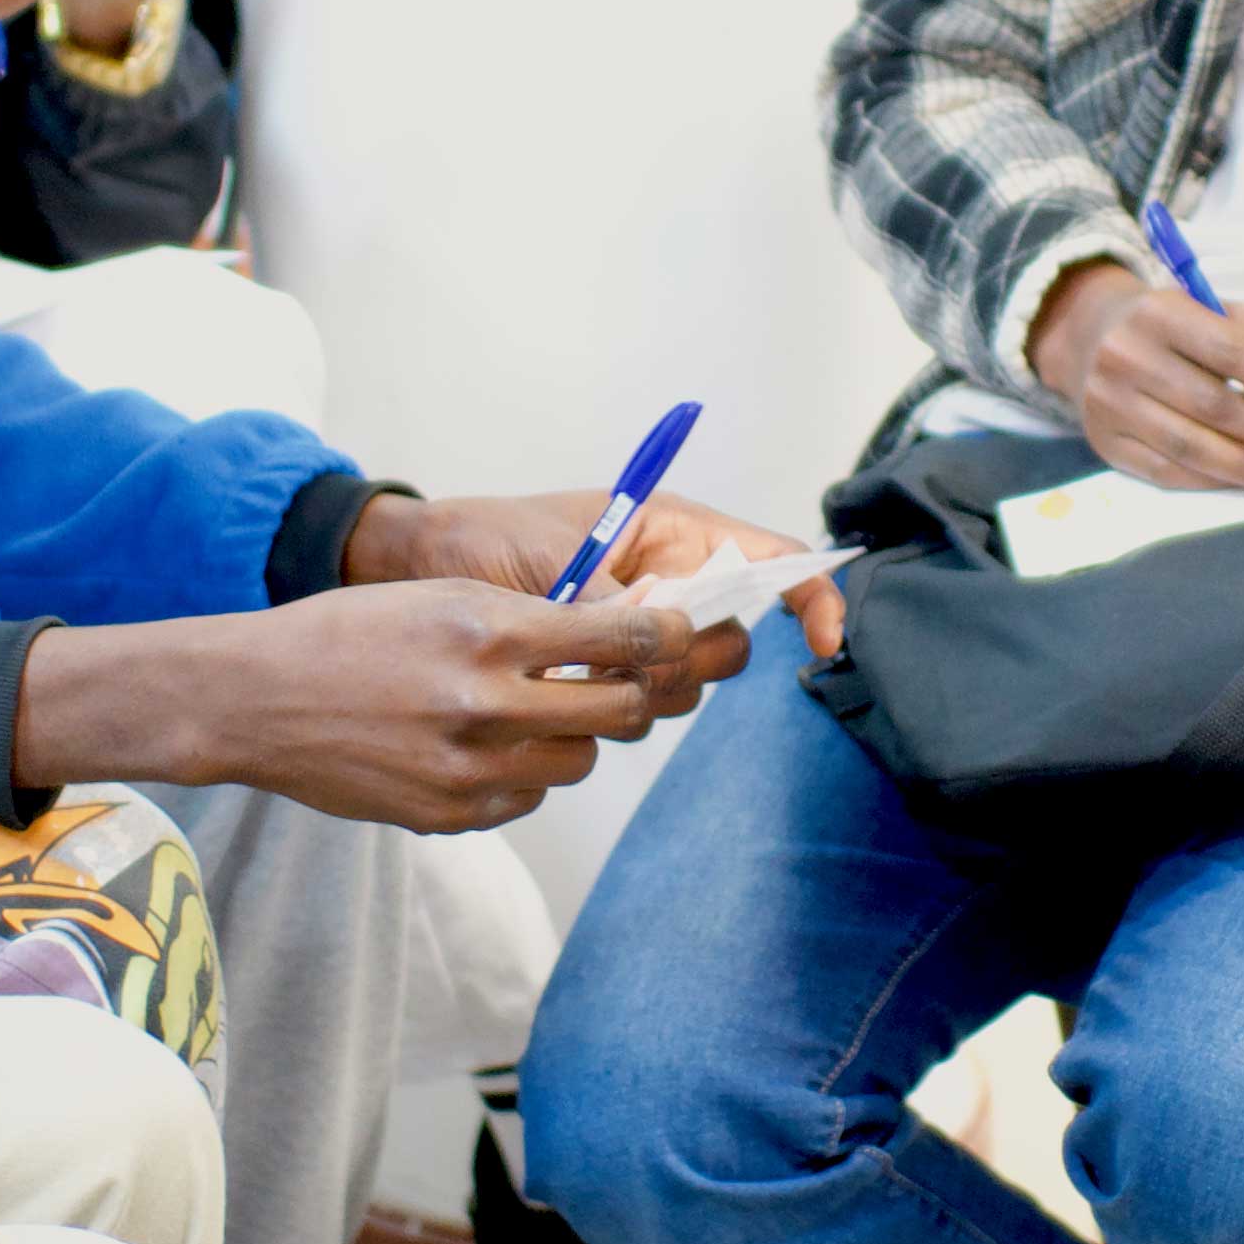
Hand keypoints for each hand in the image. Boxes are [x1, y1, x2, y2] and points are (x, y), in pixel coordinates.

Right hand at [9, 578, 710, 829]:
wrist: (257, 698)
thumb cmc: (351, 634)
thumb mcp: (445, 599)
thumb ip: (533, 620)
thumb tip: (624, 638)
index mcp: (491, 630)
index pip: (627, 641)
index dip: (670, 640)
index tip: (681, 638)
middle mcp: (487, 701)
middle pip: (623, 712)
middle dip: (635, 694)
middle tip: (625, 681)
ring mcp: (469, 768)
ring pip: (579, 762)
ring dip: (574, 738)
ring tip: (532, 712)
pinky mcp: (449, 815)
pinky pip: (527, 800)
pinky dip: (523, 775)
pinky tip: (481, 748)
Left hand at [350, 484, 846, 666]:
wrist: (420, 570)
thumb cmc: (482, 537)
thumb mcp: (547, 555)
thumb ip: (607, 598)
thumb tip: (653, 641)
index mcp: (673, 532)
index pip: (771, 559)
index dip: (811, 597)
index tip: (824, 641)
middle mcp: (669, 584)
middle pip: (732, 641)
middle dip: (694, 662)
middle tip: (633, 661)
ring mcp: (641, 633)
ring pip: (687, 686)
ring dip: (645, 692)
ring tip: (575, 670)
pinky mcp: (609, 674)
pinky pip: (641, 710)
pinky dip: (612, 711)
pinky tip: (561, 693)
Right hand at [1029, 256, 1243, 492]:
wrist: (1092, 339)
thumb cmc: (1172, 325)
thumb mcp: (1209, 310)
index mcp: (1157, 314)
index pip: (1230, 353)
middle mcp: (1126, 358)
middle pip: (1214, 408)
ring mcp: (1110, 405)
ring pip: (1193, 448)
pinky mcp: (1105, 444)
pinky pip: (1168, 473)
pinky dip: (1216, 482)